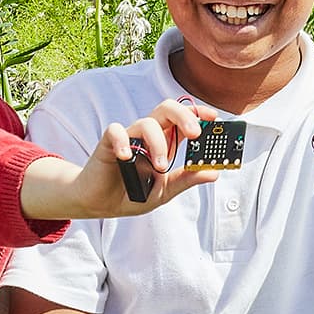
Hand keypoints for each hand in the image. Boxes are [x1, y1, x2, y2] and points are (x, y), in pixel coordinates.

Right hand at [79, 99, 220, 216]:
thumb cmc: (131, 193)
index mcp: (164, 142)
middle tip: (195, 133)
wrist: (99, 204)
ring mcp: (128, 137)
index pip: (183, 119)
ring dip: (157, 143)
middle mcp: (148, 136)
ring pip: (146, 122)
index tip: (213, 117)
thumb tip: (213, 173)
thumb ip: (186, 180)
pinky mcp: (108, 144)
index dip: (198, 113)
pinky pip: (115, 131)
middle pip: (167, 109)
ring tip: (160, 166)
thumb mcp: (164, 190)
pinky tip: (126, 157)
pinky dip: (122, 141)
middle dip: (184, 116)